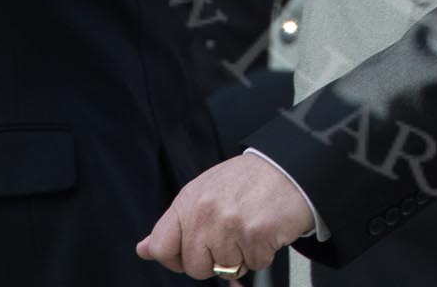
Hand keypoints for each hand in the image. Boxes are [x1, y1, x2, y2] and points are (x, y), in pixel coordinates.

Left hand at [137, 153, 315, 279]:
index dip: (176, 259)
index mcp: (188, 201)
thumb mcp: (205, 193)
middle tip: (231, 237)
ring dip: (242, 257)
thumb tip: (145, 249)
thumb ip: (176, 223)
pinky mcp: (256, 234)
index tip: (192, 253)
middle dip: (214, 261)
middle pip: (194, 267)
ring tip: (251, 228)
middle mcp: (205, 212)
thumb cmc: (250, 181)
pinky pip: (254, 264)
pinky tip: (266, 230)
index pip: (161, 247)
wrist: (291, 167)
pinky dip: (263, 253)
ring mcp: (229, 224)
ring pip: (225, 270)